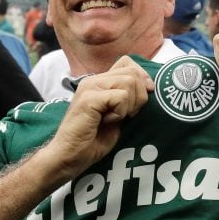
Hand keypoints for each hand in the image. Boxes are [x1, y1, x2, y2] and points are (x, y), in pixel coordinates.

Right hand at [48, 56, 153, 176]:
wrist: (70, 156)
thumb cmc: (92, 140)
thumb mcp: (117, 115)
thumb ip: (128, 98)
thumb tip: (148, 86)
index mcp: (99, 81)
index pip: (128, 63)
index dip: (141, 78)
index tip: (142, 98)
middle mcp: (93, 80)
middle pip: (132, 72)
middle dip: (139, 96)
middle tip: (126, 115)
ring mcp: (90, 87)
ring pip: (129, 82)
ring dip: (129, 105)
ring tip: (115, 118)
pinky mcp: (89, 99)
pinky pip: (121, 97)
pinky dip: (120, 113)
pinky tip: (107, 121)